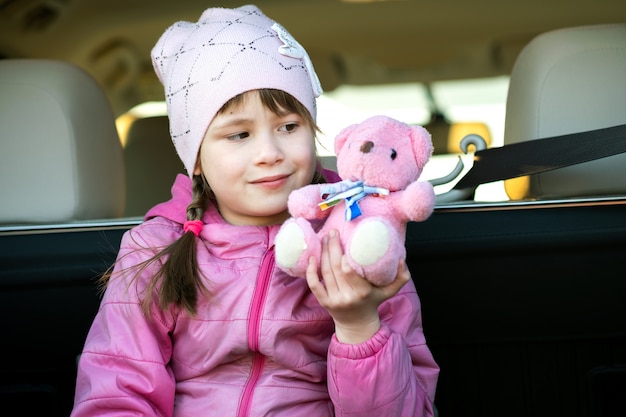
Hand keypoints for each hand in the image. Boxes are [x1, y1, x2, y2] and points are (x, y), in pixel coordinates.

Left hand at [305, 229, 410, 343]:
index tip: (344, 238)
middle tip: (333, 232)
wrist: (357, 325)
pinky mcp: (323, 302)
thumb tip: (402, 259)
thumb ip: (401, 277)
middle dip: (332, 247)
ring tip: (325, 238)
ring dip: (323, 253)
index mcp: (362, 292)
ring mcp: (333, 299)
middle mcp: (346, 296)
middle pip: (335, 268)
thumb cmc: (373, 302)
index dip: (343, 256)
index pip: (349, 271)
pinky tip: (312, 257)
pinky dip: (310, 271)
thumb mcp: (390, 291)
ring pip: (325, 272)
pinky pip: (313, 285)